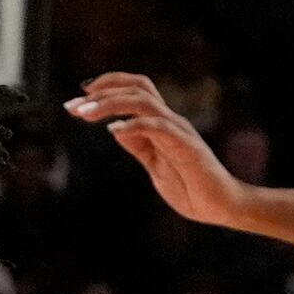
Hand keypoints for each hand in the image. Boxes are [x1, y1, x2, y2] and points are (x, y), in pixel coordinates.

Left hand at [66, 73, 244, 227]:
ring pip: (144, 101)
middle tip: (73, 106)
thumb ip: (137, 145)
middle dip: (103, 91)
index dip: (108, 86)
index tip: (79, 98)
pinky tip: (113, 130)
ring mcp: (179, 131)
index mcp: (162, 124)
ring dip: (111, 103)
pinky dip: (134, 125)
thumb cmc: (190, 186)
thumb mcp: (154, 164)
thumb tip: (115, 127)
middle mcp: (170, 121)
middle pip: (138, 88)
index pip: (136, 90)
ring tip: (85, 113)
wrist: (220, 207)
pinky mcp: (186, 147)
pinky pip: (158, 128)